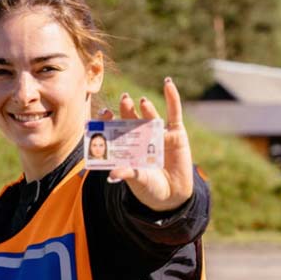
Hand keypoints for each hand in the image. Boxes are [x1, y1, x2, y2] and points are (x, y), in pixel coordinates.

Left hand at [102, 78, 193, 212]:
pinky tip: (168, 83)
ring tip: (142, 102)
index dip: (108, 120)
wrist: (171, 196)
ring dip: (146, 108)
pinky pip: (174, 112)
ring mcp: (157, 133)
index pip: (113, 128)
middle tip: (124, 100)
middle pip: (130, 119)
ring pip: (150, 116)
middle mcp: (139, 136)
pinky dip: (172, 97)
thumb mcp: (137, 181)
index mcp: (125, 145)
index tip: (104, 113)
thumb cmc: (148, 188)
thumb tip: (112, 175)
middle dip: (126, 109)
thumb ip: (127, 174)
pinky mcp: (176, 132)